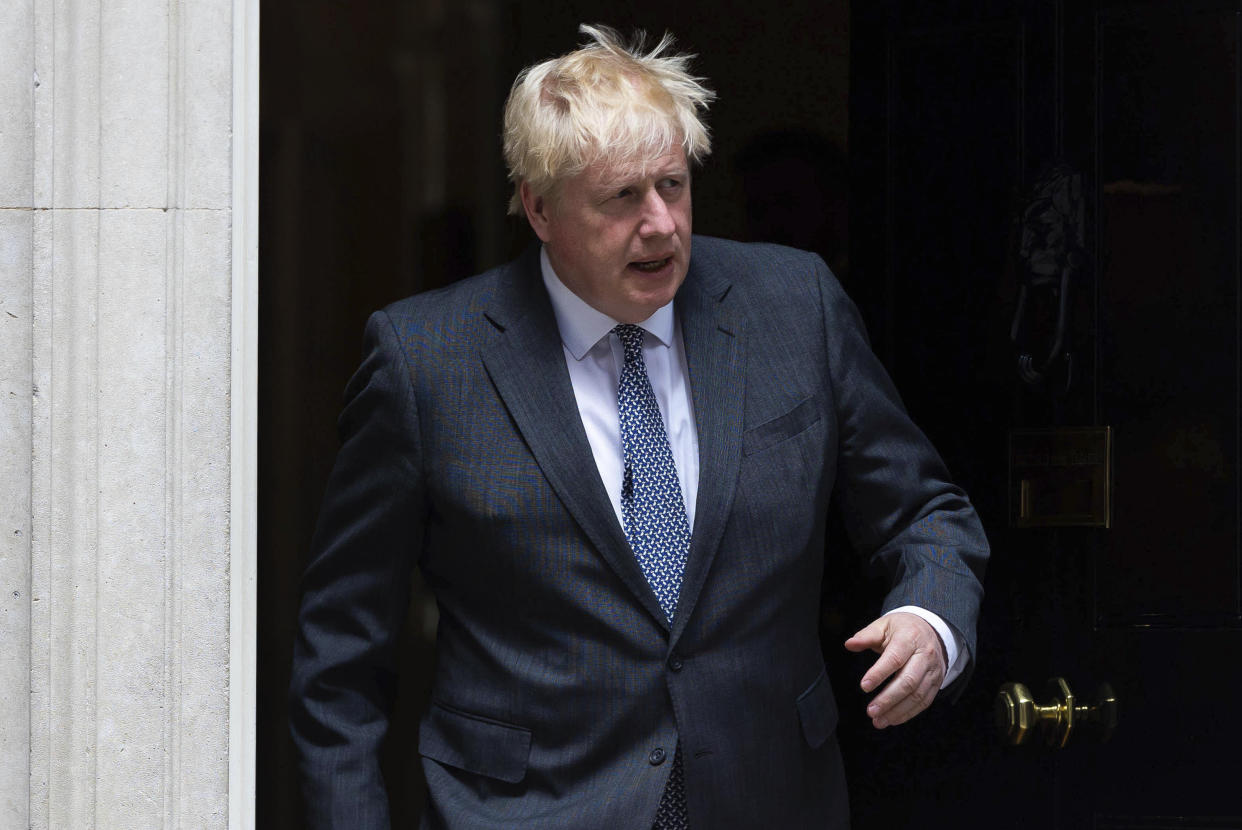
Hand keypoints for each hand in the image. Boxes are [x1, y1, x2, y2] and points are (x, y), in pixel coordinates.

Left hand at [844, 612, 946, 728]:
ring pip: (917, 695)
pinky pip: (924, 702)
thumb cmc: (903, 629)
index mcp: (910, 638)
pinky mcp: (936, 683)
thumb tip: (849, 644)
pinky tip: (892, 719)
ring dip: (897, 711)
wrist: (931, 630)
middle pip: (908, 681)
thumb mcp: (884, 625)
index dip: (879, 673)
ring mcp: (933, 671)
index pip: (895, 658)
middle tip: (870, 710)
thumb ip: (866, 636)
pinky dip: (908, 713)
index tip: (864, 686)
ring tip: (878, 721)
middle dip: (888, 699)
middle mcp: (925, 655)